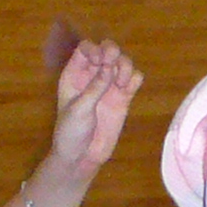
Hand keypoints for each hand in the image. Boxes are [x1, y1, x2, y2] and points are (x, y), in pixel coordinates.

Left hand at [49, 37, 142, 175]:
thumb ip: (95, 87)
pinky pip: (134, 79)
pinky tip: (127, 89)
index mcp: (75, 75)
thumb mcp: (79, 109)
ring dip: (125, 66)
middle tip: (113, 63)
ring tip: (120, 83)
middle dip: (113, 53)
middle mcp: (93, 77)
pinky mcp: (123, 97)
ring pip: (123, 63)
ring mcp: (109, 86)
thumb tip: (110, 67)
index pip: (85, 49)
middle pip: (107, 51)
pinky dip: (134, 78)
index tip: (99, 60)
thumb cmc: (71, 132)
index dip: (94, 49)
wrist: (82, 157)